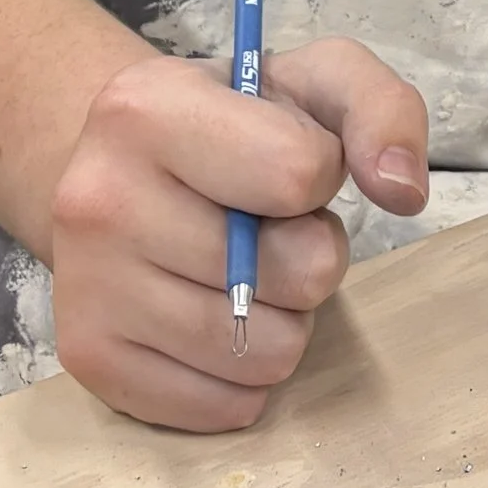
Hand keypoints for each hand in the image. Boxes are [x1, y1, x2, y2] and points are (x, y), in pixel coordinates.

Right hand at [49, 36, 428, 430]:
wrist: (128, 165)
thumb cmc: (237, 122)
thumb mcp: (319, 81)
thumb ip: (383, 111)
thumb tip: (403, 191)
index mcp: (145, 108)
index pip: (298, 172)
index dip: (320, 173)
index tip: (287, 161)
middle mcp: (97, 198)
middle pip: (293, 274)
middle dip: (309, 252)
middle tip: (268, 226)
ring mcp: (85, 287)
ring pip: (263, 353)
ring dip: (283, 318)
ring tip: (244, 269)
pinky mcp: (88, 360)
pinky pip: (223, 406)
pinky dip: (245, 376)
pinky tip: (218, 316)